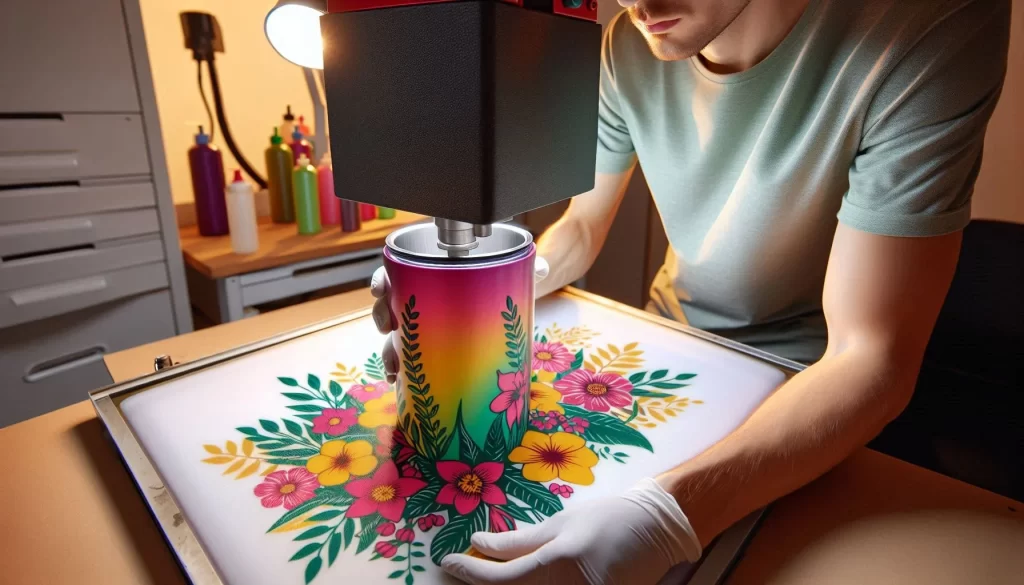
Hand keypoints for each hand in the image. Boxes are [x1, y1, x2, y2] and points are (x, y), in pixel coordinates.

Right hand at [369, 257, 550, 382]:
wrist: (516, 297)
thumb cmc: (508, 277)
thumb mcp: (517, 269)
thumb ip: (529, 267)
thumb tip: (542, 268)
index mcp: (433, 272)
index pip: (398, 270)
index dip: (384, 278)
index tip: (382, 287)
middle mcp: (423, 297)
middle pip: (389, 303)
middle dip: (381, 316)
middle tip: (388, 328)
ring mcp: (426, 324)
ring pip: (394, 334)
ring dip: (387, 350)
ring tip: (394, 366)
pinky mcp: (434, 348)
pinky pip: (409, 357)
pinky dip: (399, 369)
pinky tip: (398, 382)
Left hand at [441, 478, 701, 584]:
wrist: (658, 532)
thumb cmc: (608, 520)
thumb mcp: (560, 524)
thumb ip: (518, 541)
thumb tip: (480, 544)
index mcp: (558, 566)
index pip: (501, 580)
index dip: (470, 573)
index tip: (448, 563)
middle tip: (464, 571)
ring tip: (491, 574)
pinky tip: (517, 581)